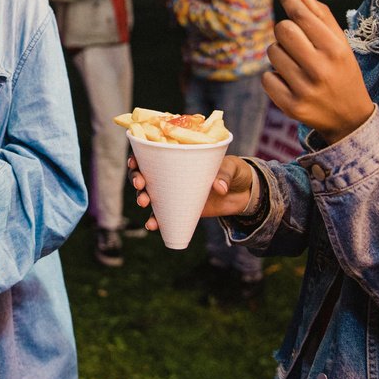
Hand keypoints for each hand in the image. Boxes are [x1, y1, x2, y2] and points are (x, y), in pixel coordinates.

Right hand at [129, 154, 255, 223]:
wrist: (244, 193)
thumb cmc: (234, 171)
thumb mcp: (231, 167)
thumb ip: (224, 174)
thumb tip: (218, 188)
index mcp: (179, 155)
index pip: (151, 153)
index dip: (138, 156)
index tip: (134, 162)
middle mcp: (171, 172)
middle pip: (144, 173)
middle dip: (137, 178)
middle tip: (140, 184)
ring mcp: (173, 191)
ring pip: (148, 194)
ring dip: (141, 198)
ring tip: (144, 203)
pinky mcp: (179, 208)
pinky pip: (162, 215)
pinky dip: (154, 220)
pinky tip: (152, 225)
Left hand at [263, 0, 375, 143]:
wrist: (349, 117)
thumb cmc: (341, 71)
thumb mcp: (339, 43)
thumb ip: (319, 14)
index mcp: (335, 50)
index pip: (302, 16)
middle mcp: (320, 69)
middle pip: (282, 30)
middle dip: (285, 30)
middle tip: (294, 40)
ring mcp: (304, 89)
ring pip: (272, 52)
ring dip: (280, 54)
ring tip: (296, 64)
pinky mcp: (290, 106)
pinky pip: (267, 78)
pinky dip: (275, 77)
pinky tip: (291, 82)